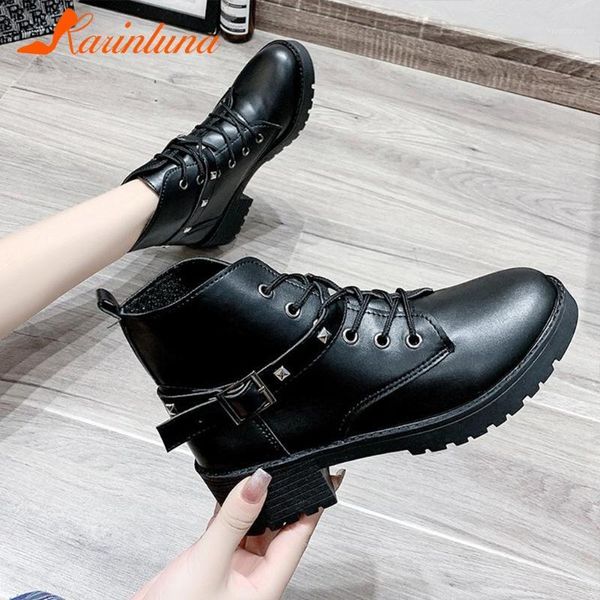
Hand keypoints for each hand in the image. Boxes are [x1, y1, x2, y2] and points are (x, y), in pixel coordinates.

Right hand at [133, 467, 344, 599]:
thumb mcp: (210, 562)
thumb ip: (234, 520)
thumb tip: (259, 482)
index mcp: (266, 585)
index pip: (299, 536)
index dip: (312, 504)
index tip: (323, 476)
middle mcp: (254, 577)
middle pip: (278, 529)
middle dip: (282, 498)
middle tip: (287, 465)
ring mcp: (233, 569)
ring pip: (253, 527)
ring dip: (255, 502)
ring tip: (259, 473)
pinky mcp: (212, 562)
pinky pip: (229, 528)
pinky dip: (230, 509)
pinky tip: (230, 491)